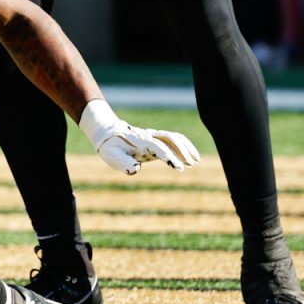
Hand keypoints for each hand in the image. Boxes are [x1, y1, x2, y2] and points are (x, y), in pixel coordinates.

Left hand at [79, 99, 200, 174]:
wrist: (109, 134)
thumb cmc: (111, 147)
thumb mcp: (112, 156)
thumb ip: (123, 163)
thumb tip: (136, 170)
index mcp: (140, 141)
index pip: (158, 146)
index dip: (169, 156)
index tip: (179, 167)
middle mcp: (149, 136)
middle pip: (170, 138)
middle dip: (182, 150)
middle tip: (191, 164)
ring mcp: (154, 136)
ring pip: (174, 137)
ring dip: (186, 147)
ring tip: (195, 162)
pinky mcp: (156, 140)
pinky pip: (173, 140)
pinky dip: (183, 147)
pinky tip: (189, 158)